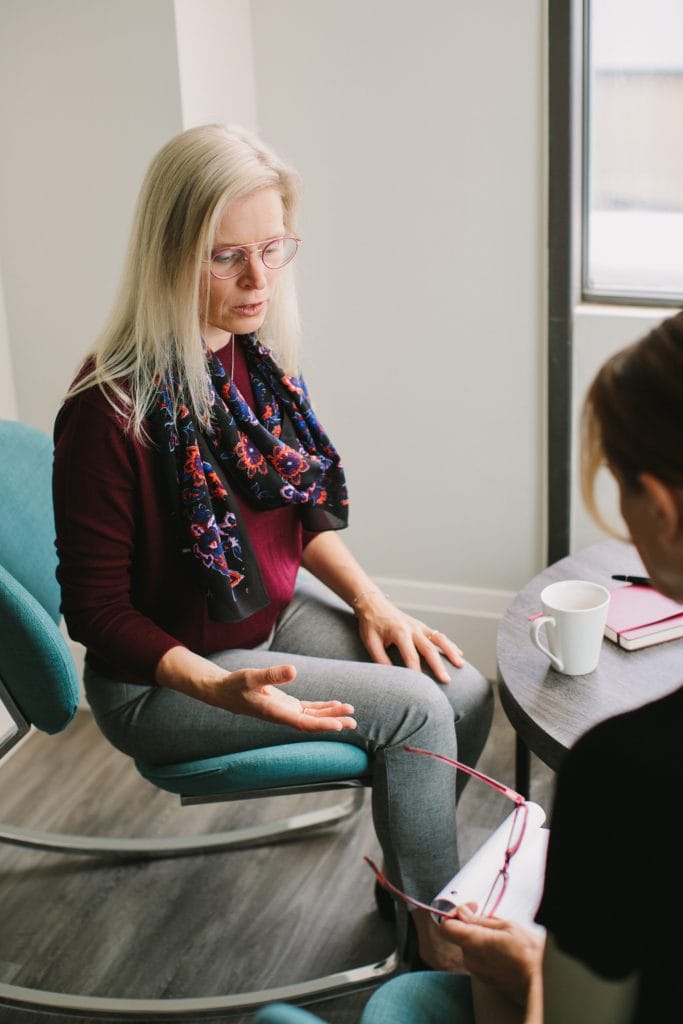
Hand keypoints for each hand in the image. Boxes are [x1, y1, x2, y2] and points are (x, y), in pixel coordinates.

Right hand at [212, 663, 356, 731]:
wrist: (224, 692)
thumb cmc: (235, 685)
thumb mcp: (251, 677)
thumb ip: (272, 675)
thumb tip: (293, 670)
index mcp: (275, 712)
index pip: (303, 722)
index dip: (322, 724)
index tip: (339, 725)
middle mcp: (283, 715)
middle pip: (312, 722)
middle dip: (333, 722)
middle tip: (353, 722)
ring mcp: (285, 711)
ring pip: (312, 716)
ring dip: (330, 715)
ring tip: (350, 713)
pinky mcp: (286, 705)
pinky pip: (307, 709)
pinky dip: (321, 708)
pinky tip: (335, 705)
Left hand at [353, 590, 463, 681]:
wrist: (373, 604)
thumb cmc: (371, 623)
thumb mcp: (370, 641)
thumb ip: (380, 658)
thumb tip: (391, 676)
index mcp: (399, 632)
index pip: (411, 656)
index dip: (416, 671)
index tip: (422, 686)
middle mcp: (412, 628)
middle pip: (429, 649)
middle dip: (439, 666)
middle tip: (447, 680)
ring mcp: (419, 626)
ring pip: (439, 639)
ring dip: (451, 652)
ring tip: (461, 665)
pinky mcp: (421, 626)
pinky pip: (438, 635)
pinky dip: (449, 644)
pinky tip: (458, 653)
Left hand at [440, 905, 543, 1007]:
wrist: (541, 984)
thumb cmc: (528, 954)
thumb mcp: (507, 926)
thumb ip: (480, 919)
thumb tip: (463, 912)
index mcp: (474, 942)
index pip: (446, 927)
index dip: (454, 914)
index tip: (469, 909)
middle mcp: (471, 959)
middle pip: (460, 936)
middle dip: (472, 925)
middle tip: (491, 921)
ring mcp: (477, 971)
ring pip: (470, 947)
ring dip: (481, 938)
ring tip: (502, 937)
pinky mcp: (484, 980)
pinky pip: (478, 960)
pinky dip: (486, 951)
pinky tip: (503, 950)